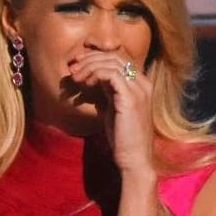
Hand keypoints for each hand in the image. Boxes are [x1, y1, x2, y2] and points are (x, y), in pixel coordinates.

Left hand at [68, 50, 154, 176]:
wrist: (134, 158)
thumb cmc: (122, 137)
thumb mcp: (114, 108)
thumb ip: (109, 92)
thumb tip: (95, 78)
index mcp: (141, 84)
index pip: (118, 59)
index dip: (96, 58)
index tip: (77, 65)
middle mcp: (143, 83)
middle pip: (115, 57)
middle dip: (90, 59)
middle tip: (72, 68)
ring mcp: (139, 90)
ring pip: (112, 63)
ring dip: (89, 67)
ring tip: (75, 77)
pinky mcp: (131, 99)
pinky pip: (111, 75)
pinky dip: (95, 74)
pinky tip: (85, 84)